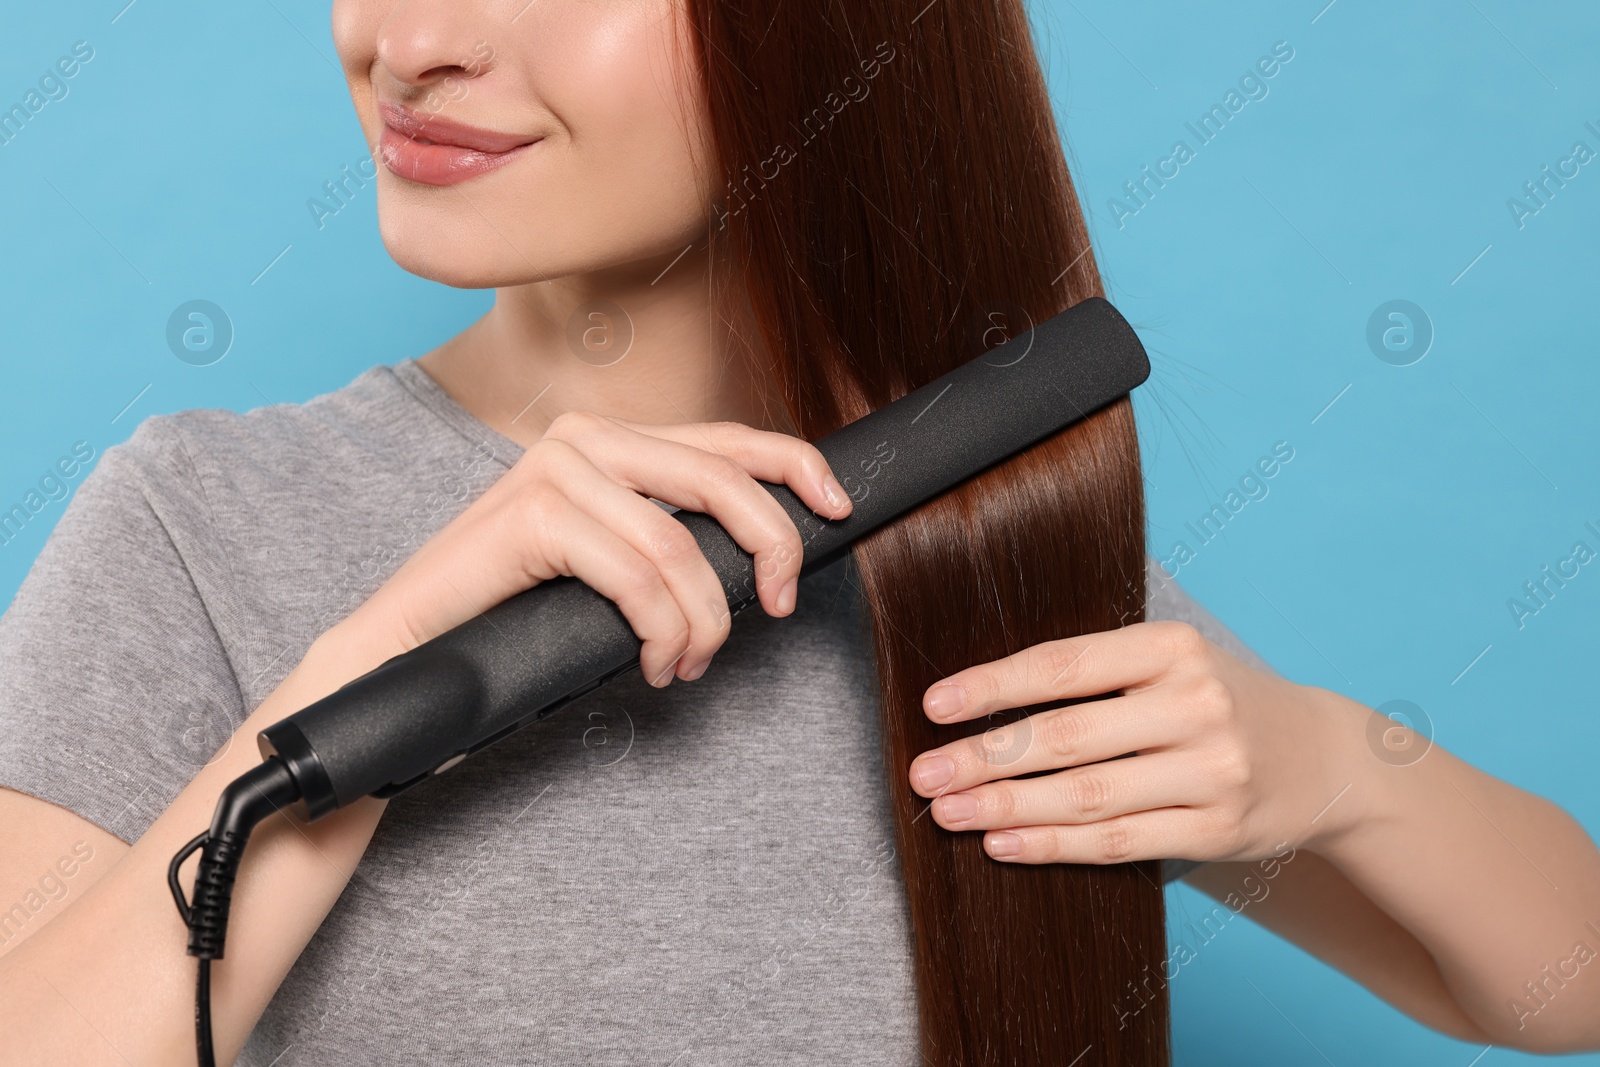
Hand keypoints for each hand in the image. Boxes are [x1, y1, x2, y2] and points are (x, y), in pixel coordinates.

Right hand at [337, 412, 851, 685]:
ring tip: (686, 663)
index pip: (725, 439)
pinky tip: (653, 662)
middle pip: (720, 479)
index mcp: (610, 442)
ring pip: (680, 547)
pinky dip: (660, 631)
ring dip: (703, 621)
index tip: (838, 507)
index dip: (794, 465)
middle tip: (779, 607)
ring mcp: (553, 470)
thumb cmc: (517, 619)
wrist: (410, 655)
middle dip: (769, 546)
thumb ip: (671, 541)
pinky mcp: (531, 516)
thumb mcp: (614, 569)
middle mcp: (583, 439)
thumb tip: (763, 556)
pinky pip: (638, 579)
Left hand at [906, 620, 1364, 864]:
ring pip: (1088, 795)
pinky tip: (1004, 844)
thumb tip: (983, 703)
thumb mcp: (1171, 662)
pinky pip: (1119, 843)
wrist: (1326, 759)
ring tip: (947, 813)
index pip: (1064, 665)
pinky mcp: (1217, 831)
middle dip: (984, 758)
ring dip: (1006, 807)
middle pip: (1068, 736)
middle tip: (923, 775)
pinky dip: (1054, 845)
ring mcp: (1212, 772)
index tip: (934, 705)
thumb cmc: (1218, 701)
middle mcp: (1196, 705)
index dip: (993, 686)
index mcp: (1173, 648)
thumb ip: (1095, 674)